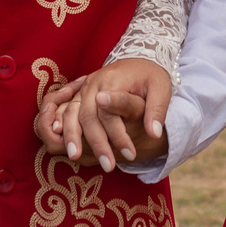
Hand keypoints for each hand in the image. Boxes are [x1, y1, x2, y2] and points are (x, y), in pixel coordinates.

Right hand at [32, 58, 170, 172]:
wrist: (138, 60)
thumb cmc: (151, 76)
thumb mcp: (161, 88)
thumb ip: (156, 110)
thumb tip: (153, 134)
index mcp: (112, 81)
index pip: (110, 112)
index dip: (118, 135)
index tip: (131, 153)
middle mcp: (93, 84)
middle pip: (88, 116)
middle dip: (96, 143)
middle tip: (109, 166)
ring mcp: (83, 89)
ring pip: (71, 114)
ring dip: (72, 137)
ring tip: (76, 159)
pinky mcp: (79, 95)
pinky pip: (65, 113)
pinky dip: (64, 128)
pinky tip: (65, 145)